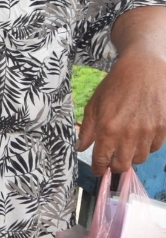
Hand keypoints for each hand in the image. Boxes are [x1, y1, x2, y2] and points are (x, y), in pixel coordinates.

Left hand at [77, 49, 165, 173]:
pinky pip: (155, 147)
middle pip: (122, 166)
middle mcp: (129, 135)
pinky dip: (147, 145)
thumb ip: (86, 130)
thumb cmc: (116, 85)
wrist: (144, 68)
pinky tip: (142, 134)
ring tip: (127, 143)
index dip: (99, 168)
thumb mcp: (94, 105)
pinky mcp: (163, 127)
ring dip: (132, 155)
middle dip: (115, 165)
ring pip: (139, 158)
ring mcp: (148, 132)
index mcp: (108, 130)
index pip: (102, 162)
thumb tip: (80, 147)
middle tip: (113, 158)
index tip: (99, 169)